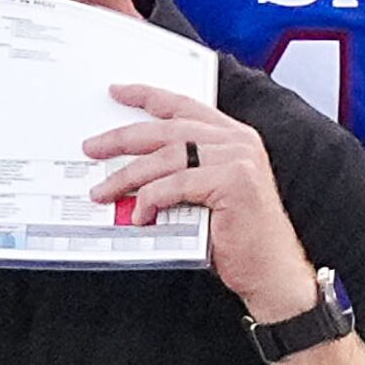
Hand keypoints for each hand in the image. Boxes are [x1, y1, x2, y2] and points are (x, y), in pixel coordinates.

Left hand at [84, 85, 317, 321]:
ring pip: (166, 157)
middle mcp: (238, 141)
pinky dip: (150, 200)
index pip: (184, 106)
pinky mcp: (233, 182)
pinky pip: (176, 184)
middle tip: (92, 148)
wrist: (272, 272)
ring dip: (127, 176)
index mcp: (234, 137)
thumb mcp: (207, 196)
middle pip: (168, 129)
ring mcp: (238, 159)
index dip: (147, 96)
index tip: (117, 92)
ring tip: (103, 192)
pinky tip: (139, 216)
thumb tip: (131, 173)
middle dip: (123, 138)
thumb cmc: (240, 240)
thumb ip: (182, 174)